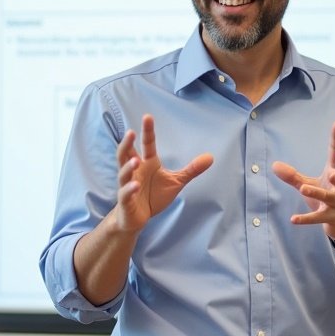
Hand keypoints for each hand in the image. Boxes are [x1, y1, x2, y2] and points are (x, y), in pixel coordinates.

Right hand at [116, 114, 212, 231]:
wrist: (136, 218)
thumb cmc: (153, 196)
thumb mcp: (176, 181)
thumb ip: (191, 170)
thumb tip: (211, 157)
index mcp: (147, 163)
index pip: (147, 144)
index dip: (147, 131)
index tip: (148, 117)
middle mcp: (135, 171)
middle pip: (126, 154)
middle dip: (127, 143)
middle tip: (131, 132)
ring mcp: (128, 185)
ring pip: (124, 172)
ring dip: (128, 166)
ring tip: (136, 160)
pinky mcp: (126, 200)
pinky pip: (125, 193)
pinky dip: (129, 189)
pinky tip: (135, 185)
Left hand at [271, 120, 334, 241]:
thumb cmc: (327, 196)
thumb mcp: (309, 184)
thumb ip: (293, 175)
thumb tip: (274, 165)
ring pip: (330, 196)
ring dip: (318, 193)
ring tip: (304, 188)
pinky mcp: (330, 217)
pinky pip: (318, 218)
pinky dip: (306, 218)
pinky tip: (293, 219)